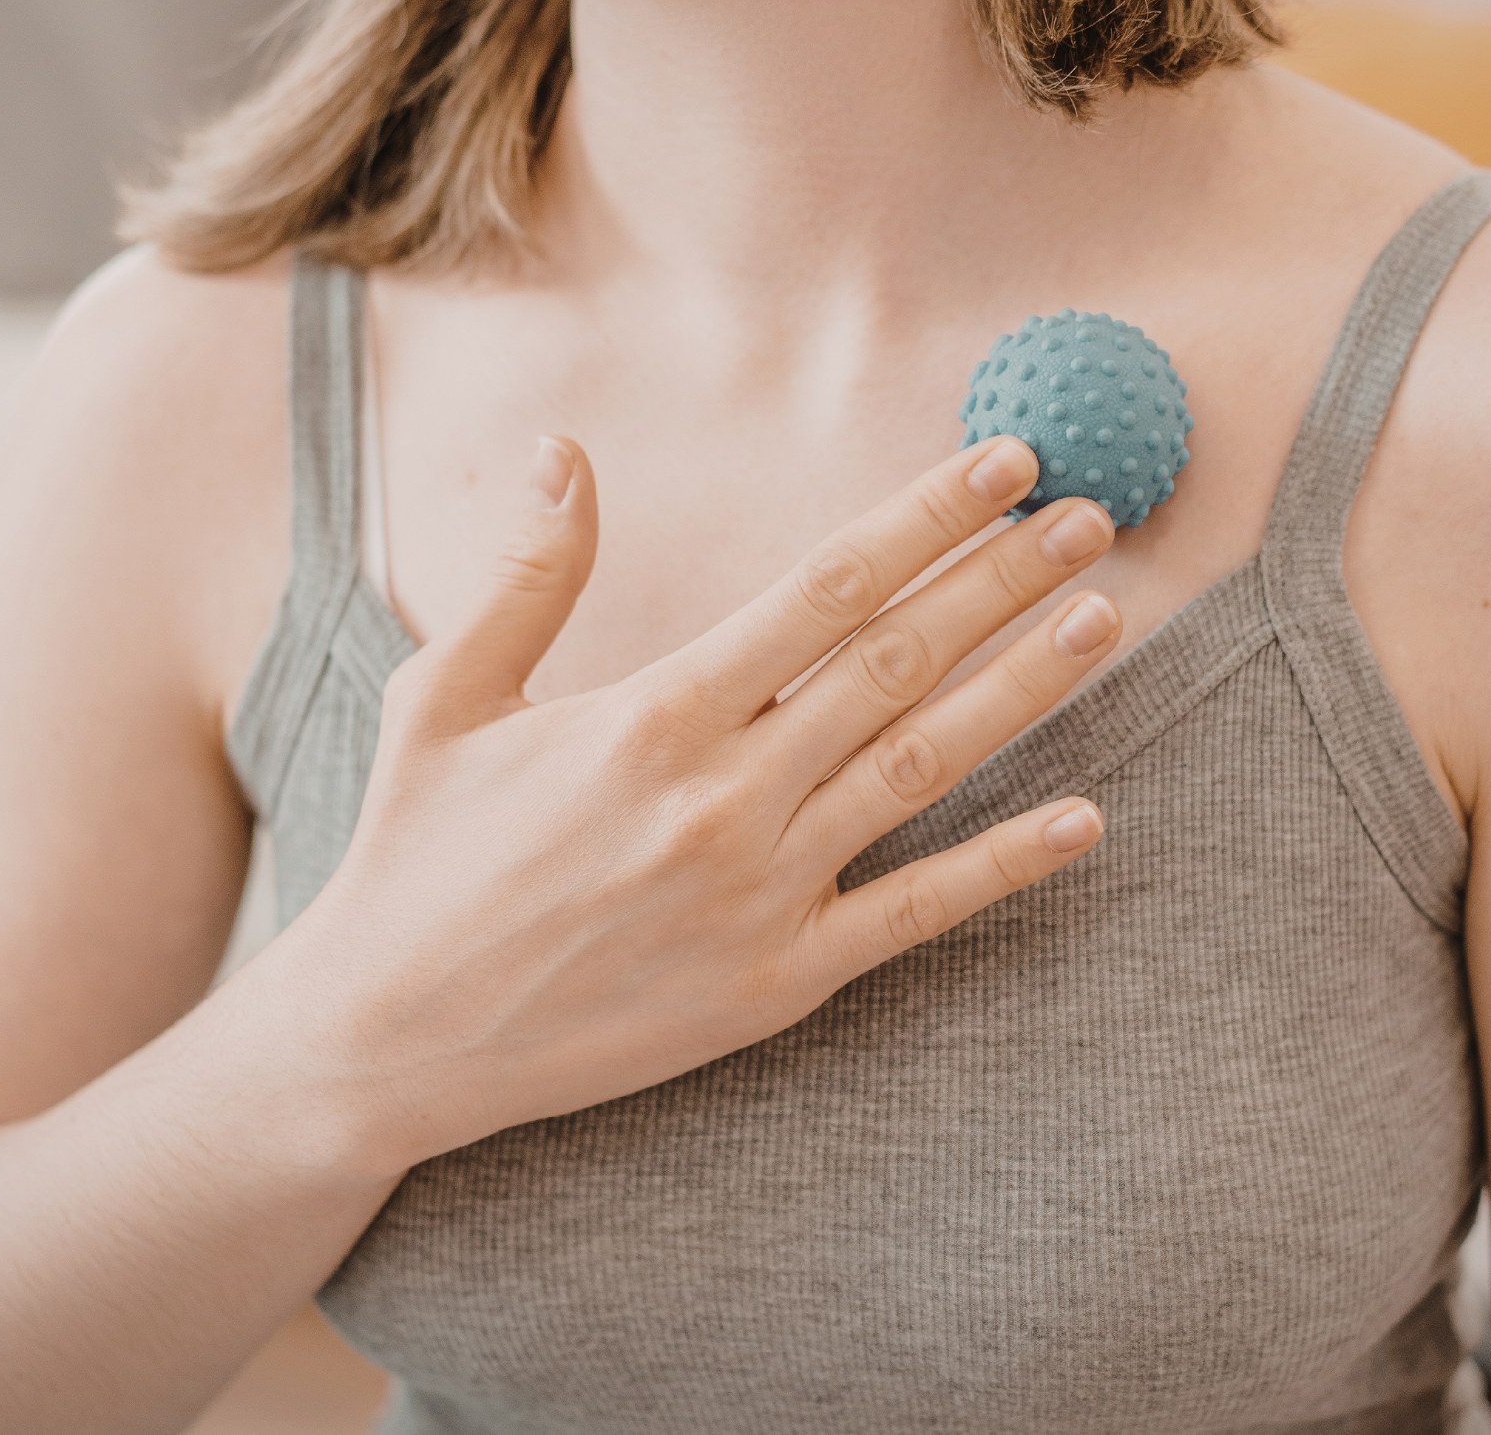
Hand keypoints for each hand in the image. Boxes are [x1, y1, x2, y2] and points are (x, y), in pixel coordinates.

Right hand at [294, 433, 1122, 1161]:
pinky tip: (1084, 820)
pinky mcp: (776, 982)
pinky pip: (913, 915)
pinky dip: (1003, 868)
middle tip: (1093, 517)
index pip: (826, 588)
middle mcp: (723, 795)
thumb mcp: (440, 697)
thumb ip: (526, 575)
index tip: (1003, 462)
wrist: (386, 1040)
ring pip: (923, 770)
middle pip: (898, 662)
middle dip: (1004, 581)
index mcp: (653, 713)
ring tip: (1104, 621)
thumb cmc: (411, 858)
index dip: (925, 518)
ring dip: (1023, 690)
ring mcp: (760, 893)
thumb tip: (560, 449)